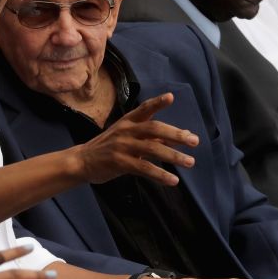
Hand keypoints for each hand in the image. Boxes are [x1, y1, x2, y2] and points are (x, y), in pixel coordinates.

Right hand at [76, 93, 198, 185]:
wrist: (82, 161)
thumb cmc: (109, 149)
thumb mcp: (128, 138)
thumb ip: (153, 137)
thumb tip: (181, 137)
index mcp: (127, 122)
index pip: (144, 109)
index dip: (157, 103)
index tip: (171, 98)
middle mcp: (126, 131)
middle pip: (154, 129)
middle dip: (176, 134)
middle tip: (194, 141)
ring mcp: (122, 146)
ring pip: (152, 149)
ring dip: (173, 156)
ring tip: (189, 162)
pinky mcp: (119, 162)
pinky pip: (144, 168)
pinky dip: (160, 174)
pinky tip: (172, 180)